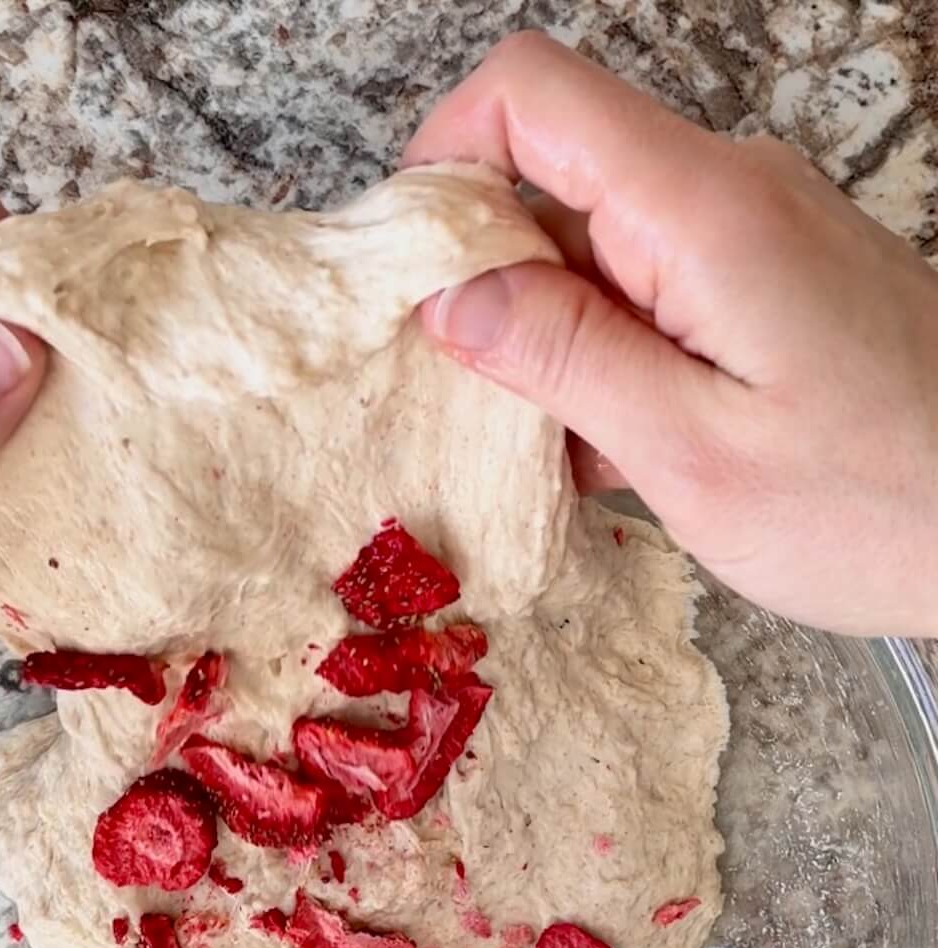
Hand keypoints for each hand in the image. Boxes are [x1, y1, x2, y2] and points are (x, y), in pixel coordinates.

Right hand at [405, 32, 937, 636]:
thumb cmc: (879, 506)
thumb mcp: (692, 453)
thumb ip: (564, 359)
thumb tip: (453, 296)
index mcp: (703, 211)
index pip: (530, 95)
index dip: (444, 159)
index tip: (413, 274)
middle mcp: (730, 194)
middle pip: (553, 167)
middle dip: (484, 268)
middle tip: (466, 391)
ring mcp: (753, 237)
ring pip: (595, 237)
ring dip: (545, 328)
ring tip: (550, 441)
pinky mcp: (768, 285)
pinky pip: (651, 286)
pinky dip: (605, 353)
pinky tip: (611, 445)